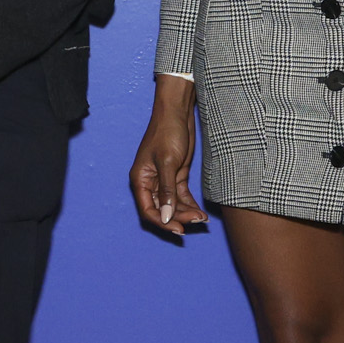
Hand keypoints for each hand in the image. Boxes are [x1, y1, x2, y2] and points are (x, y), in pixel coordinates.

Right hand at [130, 80, 207, 237]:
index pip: (148, 210)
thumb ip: (167, 191)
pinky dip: (190, 205)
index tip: (179, 229)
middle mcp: (150, 183)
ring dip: (187, 213)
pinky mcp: (176, 176)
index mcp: (140, 180)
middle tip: (197, 222)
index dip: (162, 222)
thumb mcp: (168, 163)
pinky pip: (181, 196)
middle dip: (178, 218)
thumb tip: (165, 216)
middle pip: (162, 210)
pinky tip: (201, 212)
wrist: (178, 112)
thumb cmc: (167, 132)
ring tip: (203, 219)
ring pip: (173, 205)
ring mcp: (163, 180)